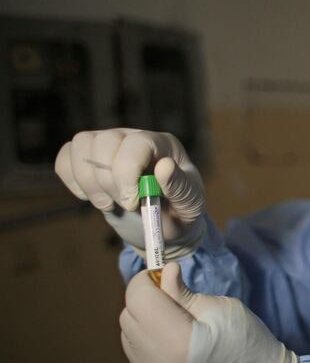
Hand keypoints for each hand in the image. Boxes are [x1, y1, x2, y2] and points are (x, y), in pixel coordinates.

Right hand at [54, 129, 205, 258]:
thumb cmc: (180, 211)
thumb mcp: (190, 203)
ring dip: (88, 181)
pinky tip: (89, 197)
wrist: (164, 224)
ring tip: (108, 203)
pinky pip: (66, 156)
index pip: (137, 143)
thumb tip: (164, 166)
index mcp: (162, 145)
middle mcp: (134, 137)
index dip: (127, 172)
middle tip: (125, 205)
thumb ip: (179, 186)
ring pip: (81, 144)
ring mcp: (110, 145)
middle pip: (104, 141)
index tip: (132, 202)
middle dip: (108, 181)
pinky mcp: (90, 158)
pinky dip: (71, 178)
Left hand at [119, 263, 297, 362]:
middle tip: (171, 293)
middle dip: (144, 298)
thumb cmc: (247, 343)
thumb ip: (184, 293)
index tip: (162, 274)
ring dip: (143, 319)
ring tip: (171, 317)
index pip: (138, 299)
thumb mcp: (221, 309)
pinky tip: (170, 337)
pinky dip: (146, 338)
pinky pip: (136, 353)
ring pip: (127, 335)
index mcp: (177, 341)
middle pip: (127, 316)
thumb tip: (164, 273)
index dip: (146, 280)